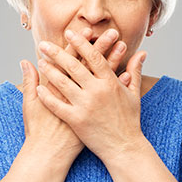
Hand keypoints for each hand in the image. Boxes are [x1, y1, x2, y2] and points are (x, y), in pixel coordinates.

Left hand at [35, 28, 147, 162]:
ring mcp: (85, 106)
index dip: (80, 43)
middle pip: (73, 66)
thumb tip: (142, 52)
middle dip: (57, 53)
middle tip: (44, 44)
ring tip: (41, 61)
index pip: (93, 56)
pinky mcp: (76, 120)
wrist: (124, 148)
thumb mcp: (134, 94)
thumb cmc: (130, 121)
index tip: (69, 33)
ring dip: (50, 70)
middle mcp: (97, 92)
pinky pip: (57, 105)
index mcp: (110, 83)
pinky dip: (47, 96)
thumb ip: (135, 71)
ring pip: (63, 83)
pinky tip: (39, 88)